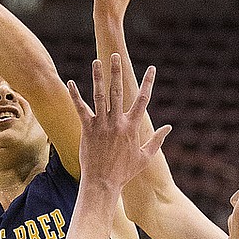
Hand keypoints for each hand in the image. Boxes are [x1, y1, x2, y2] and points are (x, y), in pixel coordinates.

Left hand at [68, 56, 170, 192]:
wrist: (103, 184)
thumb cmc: (124, 172)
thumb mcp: (145, 157)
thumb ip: (156, 141)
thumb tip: (168, 128)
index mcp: (132, 127)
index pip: (142, 100)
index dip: (148, 83)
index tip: (152, 68)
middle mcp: (117, 123)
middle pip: (118, 91)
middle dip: (117, 72)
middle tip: (116, 54)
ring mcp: (102, 125)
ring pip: (100, 96)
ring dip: (98, 78)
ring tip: (97, 62)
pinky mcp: (87, 130)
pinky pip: (81, 110)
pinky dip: (75, 96)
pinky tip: (70, 83)